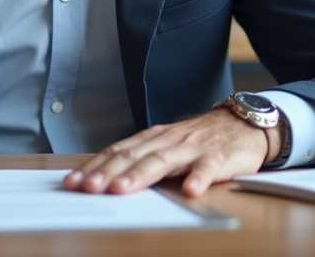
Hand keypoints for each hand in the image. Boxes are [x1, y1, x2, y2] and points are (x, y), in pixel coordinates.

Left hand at [63, 109, 280, 197]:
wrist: (241, 124)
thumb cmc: (199, 140)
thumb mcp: (167, 146)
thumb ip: (142, 160)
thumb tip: (106, 178)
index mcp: (153, 139)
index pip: (117, 151)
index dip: (95, 167)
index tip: (73, 182)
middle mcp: (168, 140)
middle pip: (133, 156)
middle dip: (108, 172)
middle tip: (88, 187)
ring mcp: (192, 148)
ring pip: (162, 160)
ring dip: (140, 174)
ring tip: (122, 188)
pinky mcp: (218, 157)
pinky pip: (207, 168)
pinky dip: (198, 178)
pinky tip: (190, 191)